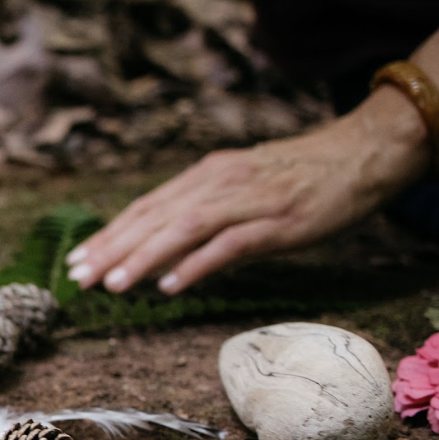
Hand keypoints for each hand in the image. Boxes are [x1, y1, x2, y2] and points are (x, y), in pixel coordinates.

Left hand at [66, 89, 433, 294]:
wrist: (361, 154)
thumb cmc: (300, 177)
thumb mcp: (241, 187)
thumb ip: (202, 210)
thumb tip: (161, 247)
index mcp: (206, 175)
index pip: (146, 207)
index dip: (109, 234)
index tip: (77, 260)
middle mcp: (220, 182)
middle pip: (156, 217)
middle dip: (113, 248)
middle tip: (78, 277)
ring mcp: (249, 200)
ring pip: (184, 228)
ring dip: (144, 257)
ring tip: (113, 284)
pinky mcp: (279, 221)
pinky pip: (230, 244)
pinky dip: (197, 264)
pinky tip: (171, 285)